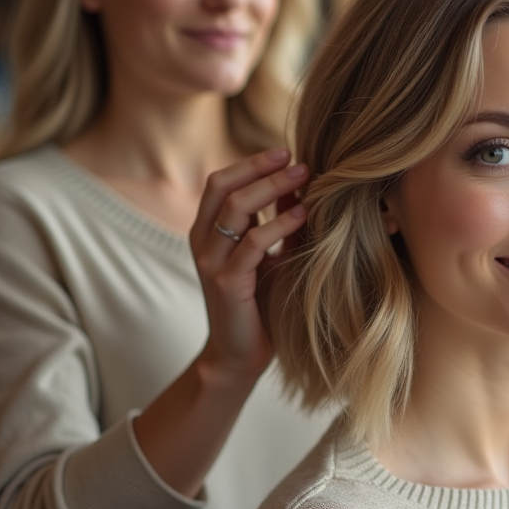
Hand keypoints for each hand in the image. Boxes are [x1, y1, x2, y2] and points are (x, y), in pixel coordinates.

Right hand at [190, 148, 308, 383]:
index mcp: (209, 232)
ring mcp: (212, 263)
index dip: (252, 163)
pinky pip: (251, 244)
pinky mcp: (228, 284)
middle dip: (259, 167)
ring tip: (305, 177)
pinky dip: (278, 224)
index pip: (220, 181)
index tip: (288, 152)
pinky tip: (304, 214)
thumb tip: (302, 183)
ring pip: (234, 209)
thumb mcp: (272, 254)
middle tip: (297, 158)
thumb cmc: (260, 304)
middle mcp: (203, 242)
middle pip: (221, 186)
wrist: (241, 356)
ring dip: (272, 188)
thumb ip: (281, 221)